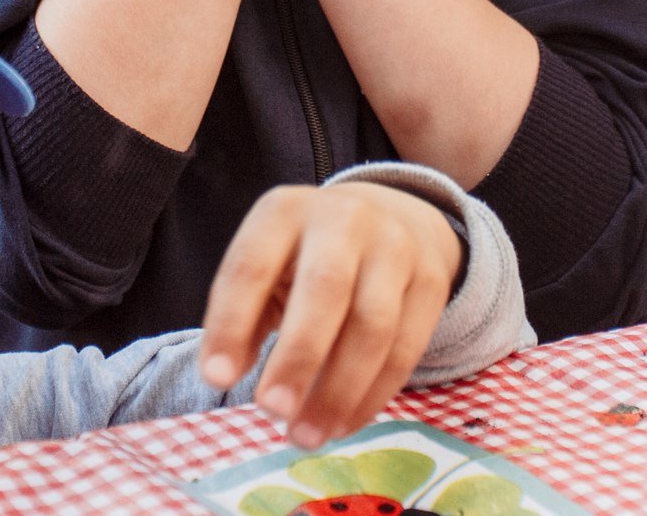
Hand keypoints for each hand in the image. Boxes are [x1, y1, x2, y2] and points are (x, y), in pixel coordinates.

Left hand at [196, 182, 464, 448]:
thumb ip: (244, 315)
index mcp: (284, 211)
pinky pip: (405, 348)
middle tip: (273, 411)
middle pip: (324, 289)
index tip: (216, 378)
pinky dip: (373, 395)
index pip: (252, 265)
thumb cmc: (306, 254)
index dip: (232, 323)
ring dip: (338, 390)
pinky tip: (343, 424)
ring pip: (373, 326)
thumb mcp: (267, 264)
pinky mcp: (430, 281)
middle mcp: (344, 219)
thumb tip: (225, 373)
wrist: (391, 216)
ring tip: (307, 435)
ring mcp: (395, 247)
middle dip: (298, 356)